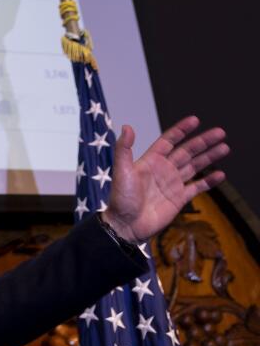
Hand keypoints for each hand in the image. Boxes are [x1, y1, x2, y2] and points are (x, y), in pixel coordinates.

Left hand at [103, 116, 228, 243]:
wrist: (126, 225)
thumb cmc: (121, 199)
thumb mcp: (121, 171)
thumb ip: (124, 149)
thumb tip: (126, 127)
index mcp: (150, 160)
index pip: (169, 141)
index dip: (181, 130)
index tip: (195, 120)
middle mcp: (163, 169)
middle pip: (187, 151)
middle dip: (203, 141)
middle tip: (220, 132)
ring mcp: (172, 183)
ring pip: (195, 166)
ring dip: (209, 157)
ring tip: (225, 147)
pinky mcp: (179, 198)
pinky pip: (197, 187)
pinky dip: (209, 181)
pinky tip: (221, 174)